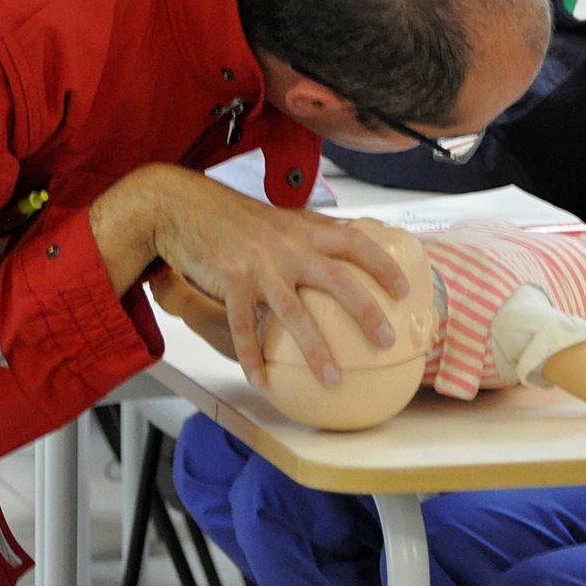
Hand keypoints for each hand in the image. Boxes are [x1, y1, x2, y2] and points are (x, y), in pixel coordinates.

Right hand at [91, 164, 408, 386]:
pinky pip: (244, 327)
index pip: (355, 241)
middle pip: (338, 280)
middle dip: (366, 312)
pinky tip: (262, 380)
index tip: (404, 287)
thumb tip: (345, 242)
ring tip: (333, 379)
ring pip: (295, 313)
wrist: (181, 205)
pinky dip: (252, 356)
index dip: (382, 263)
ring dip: (316, 350)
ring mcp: (260, 265)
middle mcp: (288, 246)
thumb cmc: (231, 216)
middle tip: (387, 340)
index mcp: (303, 230)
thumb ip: (309, 232)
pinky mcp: (231, 281)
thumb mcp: (278, 217)